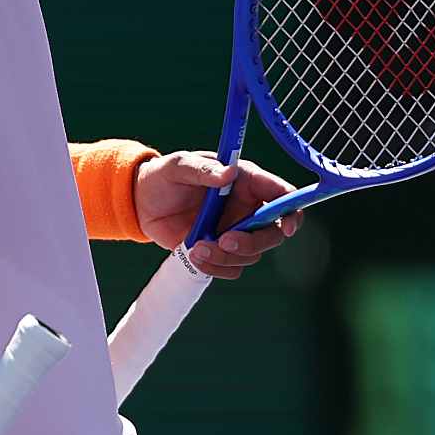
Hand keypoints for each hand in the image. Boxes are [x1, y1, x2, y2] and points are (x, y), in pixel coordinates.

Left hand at [134, 152, 303, 278]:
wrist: (142, 201)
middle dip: (253, 242)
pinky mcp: (220, 250)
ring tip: (196, 248)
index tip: (287, 226)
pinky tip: (195, 256)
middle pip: (273, 232)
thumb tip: (228, 173)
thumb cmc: (165, 176)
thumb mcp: (178, 166)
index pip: (282, 195)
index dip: (292, 211)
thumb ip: (202, 169)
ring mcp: (234, 231)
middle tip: (225, 241)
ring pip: (252, 254)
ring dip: (227, 257)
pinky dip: (216, 268)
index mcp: (246, 182)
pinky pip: (231, 268)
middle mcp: (246, 209)